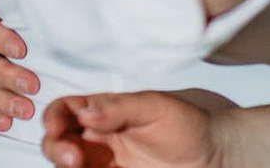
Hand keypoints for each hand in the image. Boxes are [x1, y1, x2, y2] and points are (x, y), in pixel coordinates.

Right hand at [41, 93, 222, 167]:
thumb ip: (119, 108)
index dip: (54, 117)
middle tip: (72, 158)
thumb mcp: (156, 107)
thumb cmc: (187, 124)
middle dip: (56, 148)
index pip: (65, 111)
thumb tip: (85, 111)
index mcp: (101, 113)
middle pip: (58, 142)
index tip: (54, 128)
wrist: (216, 158)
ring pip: (68, 166)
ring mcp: (104, 164)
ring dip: (64, 166)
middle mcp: (97, 140)